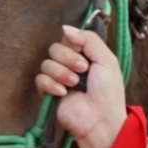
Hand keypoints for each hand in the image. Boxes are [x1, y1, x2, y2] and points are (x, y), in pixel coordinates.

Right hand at [35, 26, 127, 147]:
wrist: (100, 119)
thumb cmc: (108, 91)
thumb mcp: (106, 59)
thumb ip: (89, 39)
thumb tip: (65, 27)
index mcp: (85, 56)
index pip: (68, 39)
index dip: (72, 43)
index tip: (83, 53)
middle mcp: (70, 65)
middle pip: (54, 48)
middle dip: (68, 58)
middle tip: (82, 71)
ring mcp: (58, 79)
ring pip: (46, 63)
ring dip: (61, 73)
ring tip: (74, 85)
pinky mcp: (48, 93)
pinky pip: (39, 79)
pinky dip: (51, 84)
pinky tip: (62, 93)